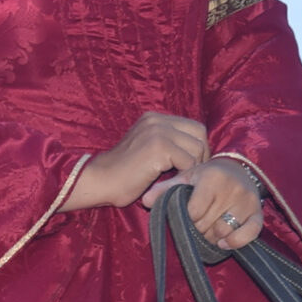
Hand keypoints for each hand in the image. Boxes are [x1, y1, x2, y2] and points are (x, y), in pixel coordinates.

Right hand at [65, 113, 208, 211]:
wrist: (100, 181)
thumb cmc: (124, 173)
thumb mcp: (147, 149)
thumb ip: (168, 143)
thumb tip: (200, 150)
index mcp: (154, 118)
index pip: (193, 127)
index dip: (198, 147)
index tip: (191, 167)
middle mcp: (157, 119)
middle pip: (199, 133)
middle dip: (201, 156)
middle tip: (190, 174)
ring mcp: (158, 131)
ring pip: (197, 148)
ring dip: (193, 167)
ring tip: (179, 180)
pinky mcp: (159, 147)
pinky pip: (188, 162)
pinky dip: (185, 176)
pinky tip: (172, 183)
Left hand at [143, 157, 263, 251]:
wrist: (239, 169)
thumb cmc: (207, 176)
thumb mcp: (186, 178)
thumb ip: (166, 189)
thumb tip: (145, 201)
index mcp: (212, 177)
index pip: (194, 211)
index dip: (187, 218)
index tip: (187, 215)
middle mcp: (232, 188)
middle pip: (207, 224)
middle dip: (198, 228)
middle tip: (197, 222)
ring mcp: (247, 201)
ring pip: (224, 231)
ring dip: (213, 236)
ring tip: (208, 228)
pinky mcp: (258, 213)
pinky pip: (249, 233)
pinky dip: (236, 241)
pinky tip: (224, 242)